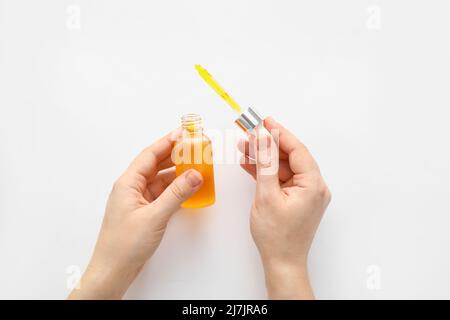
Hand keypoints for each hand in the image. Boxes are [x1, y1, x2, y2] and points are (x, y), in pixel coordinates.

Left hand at [68, 130, 202, 298]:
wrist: (113, 271)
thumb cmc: (124, 245)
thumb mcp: (154, 216)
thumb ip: (177, 194)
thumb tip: (195, 175)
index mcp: (128, 183)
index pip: (150, 155)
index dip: (168, 142)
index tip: (185, 134)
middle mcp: (132, 188)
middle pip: (156, 164)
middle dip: (175, 154)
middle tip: (194, 147)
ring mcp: (139, 200)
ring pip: (161, 179)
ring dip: (177, 172)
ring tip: (195, 164)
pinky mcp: (145, 211)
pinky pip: (162, 193)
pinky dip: (175, 188)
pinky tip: (187, 187)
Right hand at [238, 117, 330, 298]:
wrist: (282, 263)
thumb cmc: (277, 236)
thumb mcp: (266, 195)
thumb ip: (266, 163)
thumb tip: (264, 138)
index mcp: (313, 185)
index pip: (297, 150)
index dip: (279, 133)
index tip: (264, 122)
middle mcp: (314, 187)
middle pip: (290, 157)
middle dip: (268, 145)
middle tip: (249, 133)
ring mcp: (306, 194)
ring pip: (284, 167)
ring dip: (264, 158)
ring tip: (244, 147)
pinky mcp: (297, 200)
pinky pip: (282, 179)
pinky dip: (267, 172)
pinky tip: (250, 164)